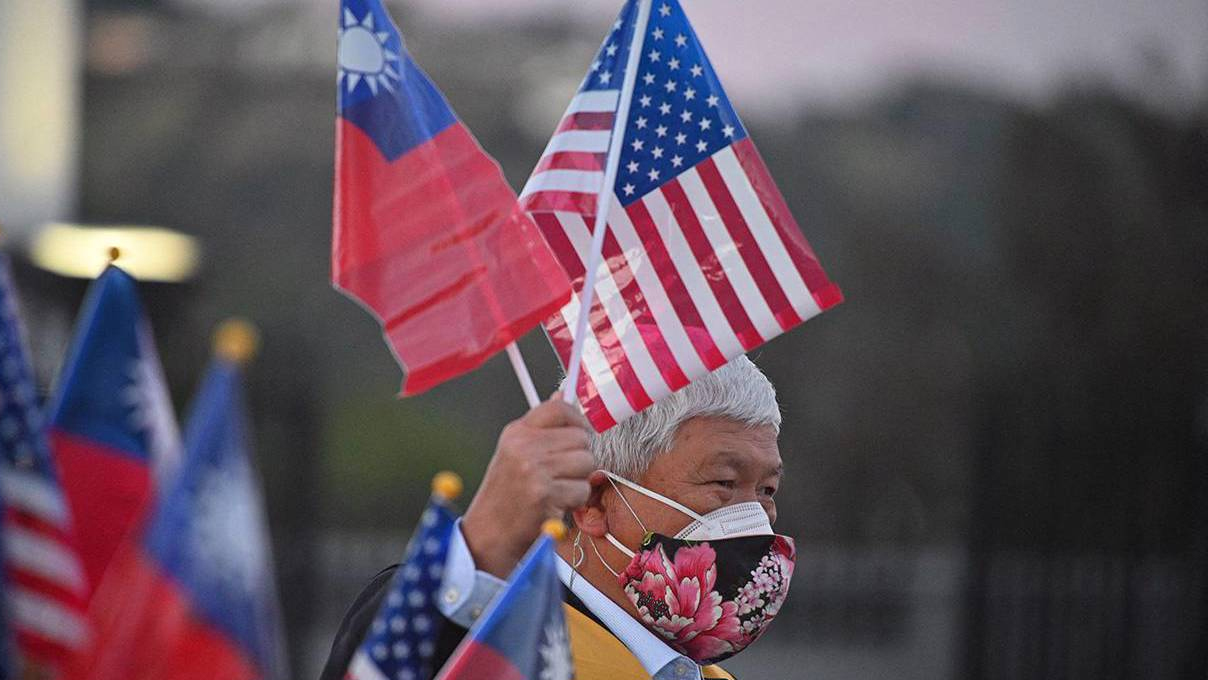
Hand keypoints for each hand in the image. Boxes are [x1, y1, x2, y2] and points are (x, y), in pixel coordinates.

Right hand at [461, 393, 594, 577]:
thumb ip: (541, 427)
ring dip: (579, 480)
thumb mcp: (515, 452)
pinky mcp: (544, 494)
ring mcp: (534, 470)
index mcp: (517, 432)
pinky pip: (582, 490)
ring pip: (587, 462)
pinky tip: (555, 505)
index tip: (579, 433)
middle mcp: (524, 447)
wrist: (489, 534)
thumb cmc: (506, 494)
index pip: (558, 408)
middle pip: (581, 437)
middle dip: (580, 457)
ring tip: (557, 489)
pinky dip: (574, 501)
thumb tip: (562, 394)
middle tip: (562, 473)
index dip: (577, 419)